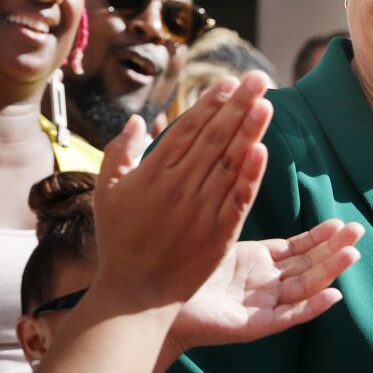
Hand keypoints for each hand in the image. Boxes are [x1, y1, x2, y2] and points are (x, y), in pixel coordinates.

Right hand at [90, 72, 270, 311]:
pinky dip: (250, 174)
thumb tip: (139, 121)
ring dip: (249, 130)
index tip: (229, 82)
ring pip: (228, 162)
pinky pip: (238, 198)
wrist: (134, 293)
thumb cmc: (117, 241)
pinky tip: (262, 149)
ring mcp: (200, 210)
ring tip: (266, 102)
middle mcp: (178, 186)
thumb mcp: (105, 193)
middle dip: (237, 105)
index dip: (209, 104)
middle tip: (259, 79)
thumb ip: (119, 153)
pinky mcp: (218, 234)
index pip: (186, 129)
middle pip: (213, 138)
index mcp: (152, 173)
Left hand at [167, 219, 360, 350]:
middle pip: (307, 265)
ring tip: (354, 254)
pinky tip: (333, 295)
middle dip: (334, 249)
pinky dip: (312, 307)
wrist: (148, 300)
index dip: (319, 237)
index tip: (341, 221)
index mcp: (254, 261)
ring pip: (304, 287)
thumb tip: (237, 164)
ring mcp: (260, 305)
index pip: (296, 249)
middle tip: (360, 231)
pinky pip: (289, 317)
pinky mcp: (253, 326)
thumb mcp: (208, 228)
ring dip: (330, 272)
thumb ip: (227, 202)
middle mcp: (262, 283)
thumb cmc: (171, 262)